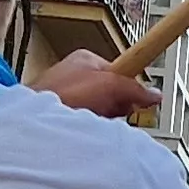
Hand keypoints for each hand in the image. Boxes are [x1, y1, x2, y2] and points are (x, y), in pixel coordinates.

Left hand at [35, 49, 160, 119]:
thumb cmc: (61, 94)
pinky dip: (90, 127)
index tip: (143, 99)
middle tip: (112, 111)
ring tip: (94, 121)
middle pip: (113, 92)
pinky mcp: (62, 115)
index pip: (121, 70)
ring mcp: (68, 95)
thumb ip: (134, 88)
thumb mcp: (108, 85)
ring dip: (103, 119)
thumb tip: (155, 94)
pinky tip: (85, 129)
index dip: (131, 87)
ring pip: (101, 110)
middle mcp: (76, 75)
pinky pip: (87, 122)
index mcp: (86, 59)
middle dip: (116, 106)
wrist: (32, 123)